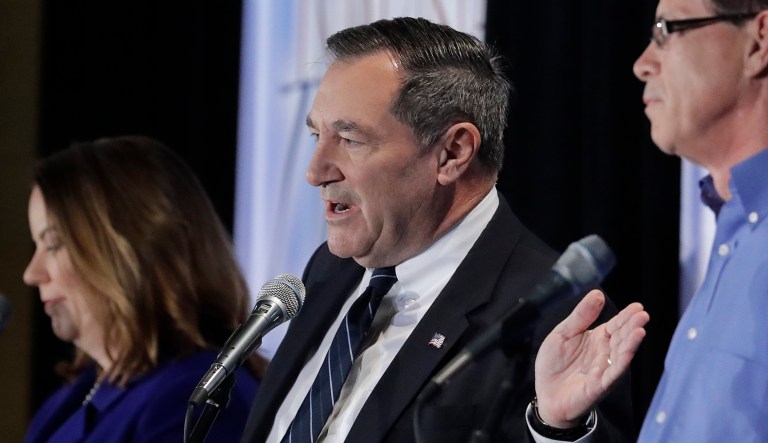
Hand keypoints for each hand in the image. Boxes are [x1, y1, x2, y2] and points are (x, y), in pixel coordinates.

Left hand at [534, 290, 648, 427]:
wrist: (545, 394)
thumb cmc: (555, 364)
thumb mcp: (563, 333)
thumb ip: (581, 316)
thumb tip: (598, 293)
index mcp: (597, 339)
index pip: (616, 325)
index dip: (626, 316)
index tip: (638, 306)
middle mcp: (605, 353)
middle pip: (622, 338)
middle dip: (633, 326)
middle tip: (643, 314)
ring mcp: (604, 370)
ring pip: (621, 355)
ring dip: (631, 343)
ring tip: (640, 330)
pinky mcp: (598, 385)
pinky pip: (612, 373)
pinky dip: (621, 363)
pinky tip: (628, 352)